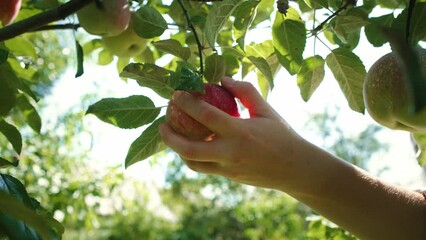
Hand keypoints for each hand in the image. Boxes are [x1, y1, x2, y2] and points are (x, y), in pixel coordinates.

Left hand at [159, 77, 306, 189]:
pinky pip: (203, 168)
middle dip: (169, 136)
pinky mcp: (228, 177)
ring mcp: (227, 168)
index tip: (176, 95)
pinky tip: (190, 146)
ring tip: (172, 136)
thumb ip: (245, 91)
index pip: (205, 115)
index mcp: (240, 131)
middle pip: (189, 147)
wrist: (294, 168)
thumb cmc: (281, 135)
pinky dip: (192, 157)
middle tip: (162, 123)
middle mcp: (230, 152)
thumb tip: (223, 79)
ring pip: (192, 162)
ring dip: (177, 149)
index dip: (187, 103)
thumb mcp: (266, 110)